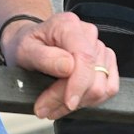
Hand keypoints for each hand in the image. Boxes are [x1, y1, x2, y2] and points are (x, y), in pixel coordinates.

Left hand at [5, 12, 120, 119]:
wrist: (30, 45)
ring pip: (102, 86)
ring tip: (53, 106)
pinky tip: (70, 101)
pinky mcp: (106, 62)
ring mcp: (99, 48)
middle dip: (68, 98)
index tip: (68, 103)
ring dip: (78, 102)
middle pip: (93, 76)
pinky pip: (109, 88)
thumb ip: (44, 57)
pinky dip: (90, 101)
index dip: (79, 84)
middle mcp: (88, 33)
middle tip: (43, 108)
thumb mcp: (24, 51)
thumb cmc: (27, 46)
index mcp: (68, 25)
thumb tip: (68, 67)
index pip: (85, 57)